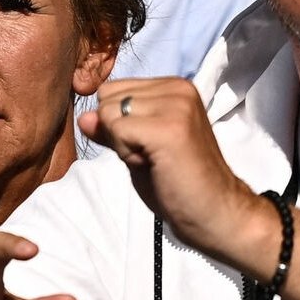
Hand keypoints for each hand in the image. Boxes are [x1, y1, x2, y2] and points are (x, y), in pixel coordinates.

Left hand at [80, 78, 268, 264]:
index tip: (149, 145)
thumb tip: (84, 117)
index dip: (118, 123)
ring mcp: (176, 105)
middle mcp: (178, 87)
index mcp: (174, 86)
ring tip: (155, 159)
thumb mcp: (137, 149)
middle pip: (106, 98)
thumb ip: (112, 129)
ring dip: (122, 143)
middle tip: (152, 155)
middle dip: (117, 131)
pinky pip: (117, 130)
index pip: (112, 89)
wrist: (215, 213)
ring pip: (108, 113)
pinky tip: (153, 164)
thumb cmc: (178, 183)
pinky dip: (125, 153)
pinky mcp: (170, 127)